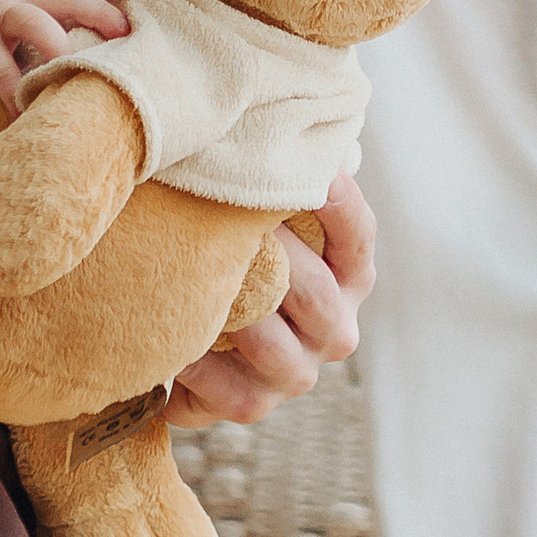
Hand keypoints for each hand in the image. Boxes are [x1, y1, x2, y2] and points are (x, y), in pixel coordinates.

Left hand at [167, 171, 374, 424]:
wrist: (194, 346)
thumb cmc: (236, 261)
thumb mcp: (263, 224)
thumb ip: (275, 187)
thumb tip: (274, 131)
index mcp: (349, 278)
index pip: (357, 236)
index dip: (336, 202)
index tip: (307, 171)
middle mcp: (334, 330)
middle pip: (316, 294)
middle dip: (272, 257)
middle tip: (225, 220)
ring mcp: (295, 373)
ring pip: (275, 347)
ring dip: (235, 315)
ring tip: (198, 282)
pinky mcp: (252, 404)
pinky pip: (231, 392)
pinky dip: (202, 365)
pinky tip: (179, 340)